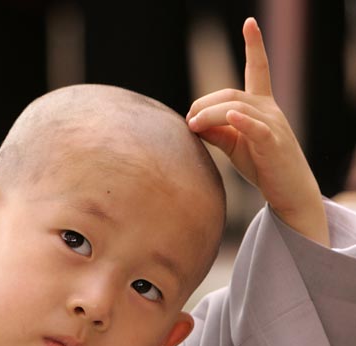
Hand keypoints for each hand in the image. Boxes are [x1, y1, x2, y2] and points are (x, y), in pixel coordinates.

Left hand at [186, 17, 328, 245]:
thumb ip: (216, 132)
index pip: (258, 70)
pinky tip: (230, 117)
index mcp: (261, 106)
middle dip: (203, 104)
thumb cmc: (261, 165)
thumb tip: (191, 123)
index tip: (250, 23)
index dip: (254, 46)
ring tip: (193, 126)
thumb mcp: (234, 146)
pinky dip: (242, 121)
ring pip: (235, 107)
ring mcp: (273, 125)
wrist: (288, 191)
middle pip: (230, 94)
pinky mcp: (273, 144)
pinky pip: (256, 127)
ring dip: (209, 114)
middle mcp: (269, 109)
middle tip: (188, 121)